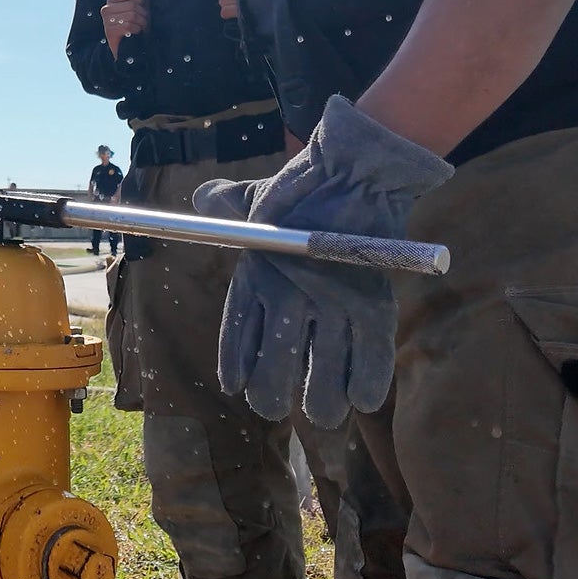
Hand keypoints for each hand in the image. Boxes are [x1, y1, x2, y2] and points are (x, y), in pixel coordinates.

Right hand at [101, 0, 150, 58]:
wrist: (130, 47)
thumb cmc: (135, 26)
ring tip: (140, 28)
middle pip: (132, 5)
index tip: (143, 8)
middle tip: (144, 22)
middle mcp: (106, 9)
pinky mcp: (109, 32)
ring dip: (141, 23)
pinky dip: (136, 30)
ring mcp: (106, 21)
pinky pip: (129, 26)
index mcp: (112, 0)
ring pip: (132, 15)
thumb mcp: (141, 8)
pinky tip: (135, 33)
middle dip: (143, 15)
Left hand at [193, 96, 452, 426]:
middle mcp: (288, 300)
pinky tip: (358, 396)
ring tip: (324, 407)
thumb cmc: (302, 188)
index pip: (236, 346)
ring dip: (322, 408)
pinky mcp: (374, 312)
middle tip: (282, 401)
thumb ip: (227, 204)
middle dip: (274, 401)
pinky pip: (369, 375)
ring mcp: (332, 310)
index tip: (240, 387)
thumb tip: (203, 199)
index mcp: (254, 278)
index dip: (238, 373)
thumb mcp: (256, 196)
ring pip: (322, 393)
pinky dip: (363, 392)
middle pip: (273, 384)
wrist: (355, 171)